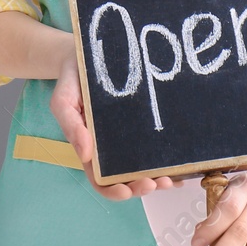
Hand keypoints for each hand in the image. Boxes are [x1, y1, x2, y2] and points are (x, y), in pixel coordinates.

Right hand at [50, 52, 181, 200]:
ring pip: (145, 167)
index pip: (101, 179)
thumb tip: (85, 155)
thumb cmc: (72, 79)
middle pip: (127, 179)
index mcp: (91, 147)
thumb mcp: (63, 101)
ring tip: (172, 179)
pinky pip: (158, 147)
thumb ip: (70, 126)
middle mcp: (112, 148)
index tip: (128, 192)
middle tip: (159, 183)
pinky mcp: (144, 124)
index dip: (114, 190)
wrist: (87, 53)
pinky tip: (183, 168)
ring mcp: (130, 137)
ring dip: (159, 179)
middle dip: (143, 187)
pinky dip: (170, 163)